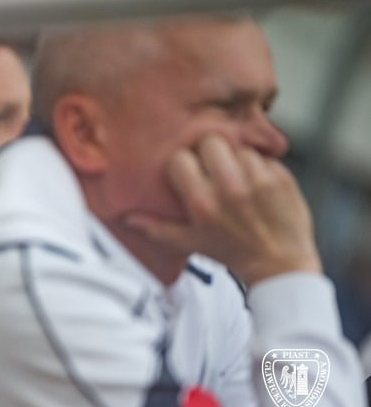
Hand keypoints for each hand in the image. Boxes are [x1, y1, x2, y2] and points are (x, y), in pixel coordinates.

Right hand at [126, 135, 321, 286]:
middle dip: (209, 152)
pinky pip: (263, 156)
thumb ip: (156, 228)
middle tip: (213, 168)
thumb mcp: (189, 243)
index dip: (182, 165)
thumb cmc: (231, 252)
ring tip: (237, 178)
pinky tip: (257, 183)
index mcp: (202, 202)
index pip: (180, 159)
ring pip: (237, 147)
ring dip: (235, 159)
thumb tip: (126, 218)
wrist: (279, 265)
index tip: (189, 175)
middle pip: (209, 141)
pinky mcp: (280, 177)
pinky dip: (259, 166)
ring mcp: (257, 180)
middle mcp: (228, 188)